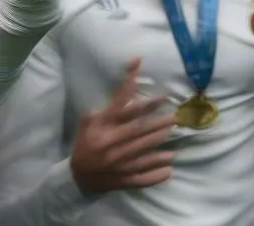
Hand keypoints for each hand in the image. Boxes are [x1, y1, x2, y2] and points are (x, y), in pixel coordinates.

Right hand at [70, 58, 174, 192]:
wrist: (80, 176)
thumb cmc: (84, 144)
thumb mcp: (87, 122)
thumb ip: (103, 112)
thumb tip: (124, 100)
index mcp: (102, 127)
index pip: (121, 105)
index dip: (132, 87)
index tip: (143, 75)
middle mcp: (113, 143)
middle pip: (139, 128)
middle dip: (157, 119)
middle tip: (173, 112)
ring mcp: (122, 163)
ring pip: (146, 150)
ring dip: (160, 139)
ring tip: (172, 129)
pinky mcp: (128, 178)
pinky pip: (147, 175)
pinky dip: (159, 169)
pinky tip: (169, 163)